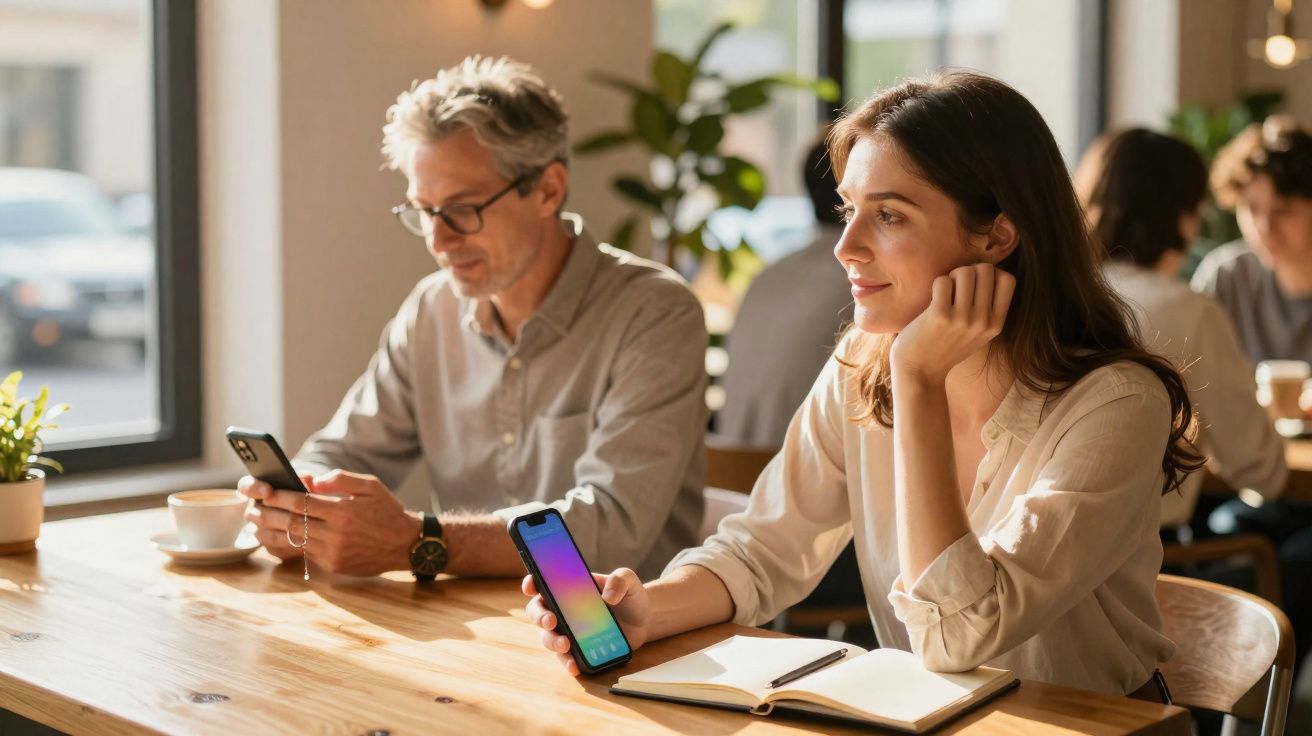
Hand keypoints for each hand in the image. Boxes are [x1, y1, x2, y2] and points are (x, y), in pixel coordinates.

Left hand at [240, 469, 417, 575]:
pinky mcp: (333, 565)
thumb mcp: (370, 486)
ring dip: (271, 532)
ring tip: (255, 524)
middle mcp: (336, 533)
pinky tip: (275, 538)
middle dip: (267, 515)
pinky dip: (287, 545)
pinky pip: (304, 554)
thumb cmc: (387, 510)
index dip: (279, 496)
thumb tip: (310, 481)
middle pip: (291, 523)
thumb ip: (339, 479)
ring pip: (293, 541)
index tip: (264, 491)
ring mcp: (333, 552)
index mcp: (344, 511)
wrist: (405, 544)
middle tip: (250, 509)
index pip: (302, 502)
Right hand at [523, 567, 649, 676]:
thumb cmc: (630, 596)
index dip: (532, 583)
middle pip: (539, 611)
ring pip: (548, 637)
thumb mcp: (629, 580)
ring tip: (566, 645)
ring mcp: (569, 630)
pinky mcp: (578, 649)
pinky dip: (567, 662)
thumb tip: (608, 596)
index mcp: (570, 587)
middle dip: (540, 617)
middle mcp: (564, 609)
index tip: (531, 586)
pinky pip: (566, 657)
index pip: (544, 583)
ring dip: (552, 641)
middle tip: (552, 621)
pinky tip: (575, 666)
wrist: (644, 621)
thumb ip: (620, 580)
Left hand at [890, 263, 1014, 383]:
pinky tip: (933, 300)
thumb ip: (988, 309)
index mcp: (996, 324)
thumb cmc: (945, 347)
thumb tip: (990, 271)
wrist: (919, 372)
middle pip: (986, 270)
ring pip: (965, 272)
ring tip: (944, 293)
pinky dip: (937, 284)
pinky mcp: (940, 316)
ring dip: (951, 277)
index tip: (975, 284)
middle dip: (968, 271)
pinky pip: (943, 281)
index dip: (991, 274)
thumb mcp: (978, 334)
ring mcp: (962, 319)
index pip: (1008, 280)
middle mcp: (983, 321)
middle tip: (955, 287)